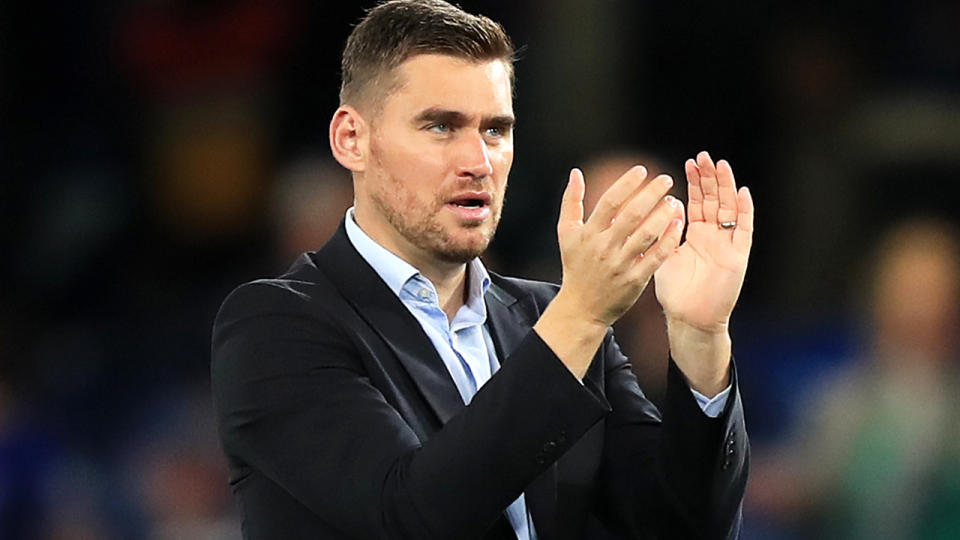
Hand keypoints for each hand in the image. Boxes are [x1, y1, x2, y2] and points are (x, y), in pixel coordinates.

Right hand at [535, 166, 683, 377]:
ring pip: (647, 234)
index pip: (609, 202)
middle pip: (631, 215)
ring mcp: (621, 264)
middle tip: (666, 179)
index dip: (626, 184)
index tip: (642, 170)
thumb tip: (576, 173)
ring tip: (674, 200)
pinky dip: (669, 239)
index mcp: (588, 234)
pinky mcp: (635, 280)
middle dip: (651, 194)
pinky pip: (657, 256)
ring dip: (663, 214)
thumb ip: (571, 202)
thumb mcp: (566, 233)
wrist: (581, 307)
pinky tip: (678, 224)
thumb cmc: (575, 266)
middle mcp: (604, 247)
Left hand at [654, 151, 753, 392]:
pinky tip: (743, 193)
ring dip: (726, 187)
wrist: (690, 320)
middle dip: (709, 178)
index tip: (687, 163)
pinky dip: (745, 211)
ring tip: (721, 165)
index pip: (697, 202)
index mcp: (695, 235)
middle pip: (714, 200)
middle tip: (703, 156)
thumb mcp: (663, 257)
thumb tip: (657, 209)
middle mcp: (713, 236)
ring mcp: (727, 244)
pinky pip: (744, 230)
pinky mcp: (738, 256)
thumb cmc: (676, 293)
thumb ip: (662, 234)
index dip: (694, 183)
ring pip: (729, 209)